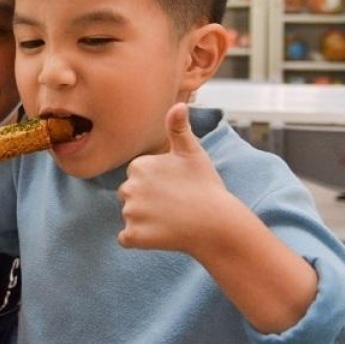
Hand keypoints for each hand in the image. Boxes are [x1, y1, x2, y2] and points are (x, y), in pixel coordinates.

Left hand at [117, 103, 232, 252]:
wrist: (217, 224)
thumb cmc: (206, 187)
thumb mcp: (193, 153)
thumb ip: (178, 129)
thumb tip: (178, 104)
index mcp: (139, 165)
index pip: (137, 176)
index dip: (156, 183)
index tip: (175, 188)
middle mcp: (129, 187)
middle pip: (130, 196)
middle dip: (147, 201)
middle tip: (174, 204)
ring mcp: (130, 212)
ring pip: (130, 216)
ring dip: (145, 220)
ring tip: (171, 219)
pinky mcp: (133, 236)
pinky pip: (127, 238)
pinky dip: (139, 239)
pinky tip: (160, 235)